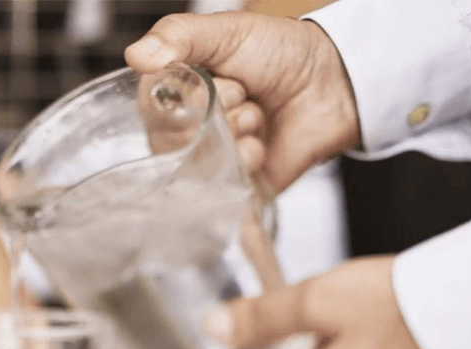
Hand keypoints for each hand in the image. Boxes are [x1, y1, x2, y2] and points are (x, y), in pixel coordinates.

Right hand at [125, 12, 359, 191]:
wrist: (336, 81)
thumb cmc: (282, 52)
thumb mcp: (225, 31)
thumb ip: (177, 36)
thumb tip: (135, 55)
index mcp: (177, 93)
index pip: (152, 111)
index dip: (181, 102)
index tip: (208, 85)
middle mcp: (189, 129)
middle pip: (172, 143)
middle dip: (213, 118)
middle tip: (242, 96)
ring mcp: (212, 159)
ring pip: (198, 168)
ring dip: (232, 140)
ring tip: (258, 119)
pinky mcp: (236, 186)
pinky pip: (222, 194)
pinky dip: (243, 168)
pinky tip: (260, 147)